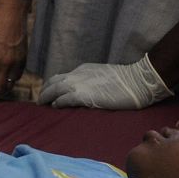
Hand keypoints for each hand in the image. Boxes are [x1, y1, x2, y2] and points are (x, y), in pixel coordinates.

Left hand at [37, 55, 172, 108]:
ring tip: (42, 105)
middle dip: (45, 91)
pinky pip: (64, 99)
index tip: (48, 93)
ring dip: (46, 97)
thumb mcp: (103, 76)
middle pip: (53, 82)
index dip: (52, 85)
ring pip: (54, 89)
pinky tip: (56, 107)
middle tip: (40, 101)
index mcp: (83, 70)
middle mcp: (78, 75)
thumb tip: (87, 92)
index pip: (61, 77)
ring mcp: (80, 84)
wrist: (137, 81)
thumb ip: (92, 81)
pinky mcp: (84, 96)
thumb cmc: (126, 81)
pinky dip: (58, 102)